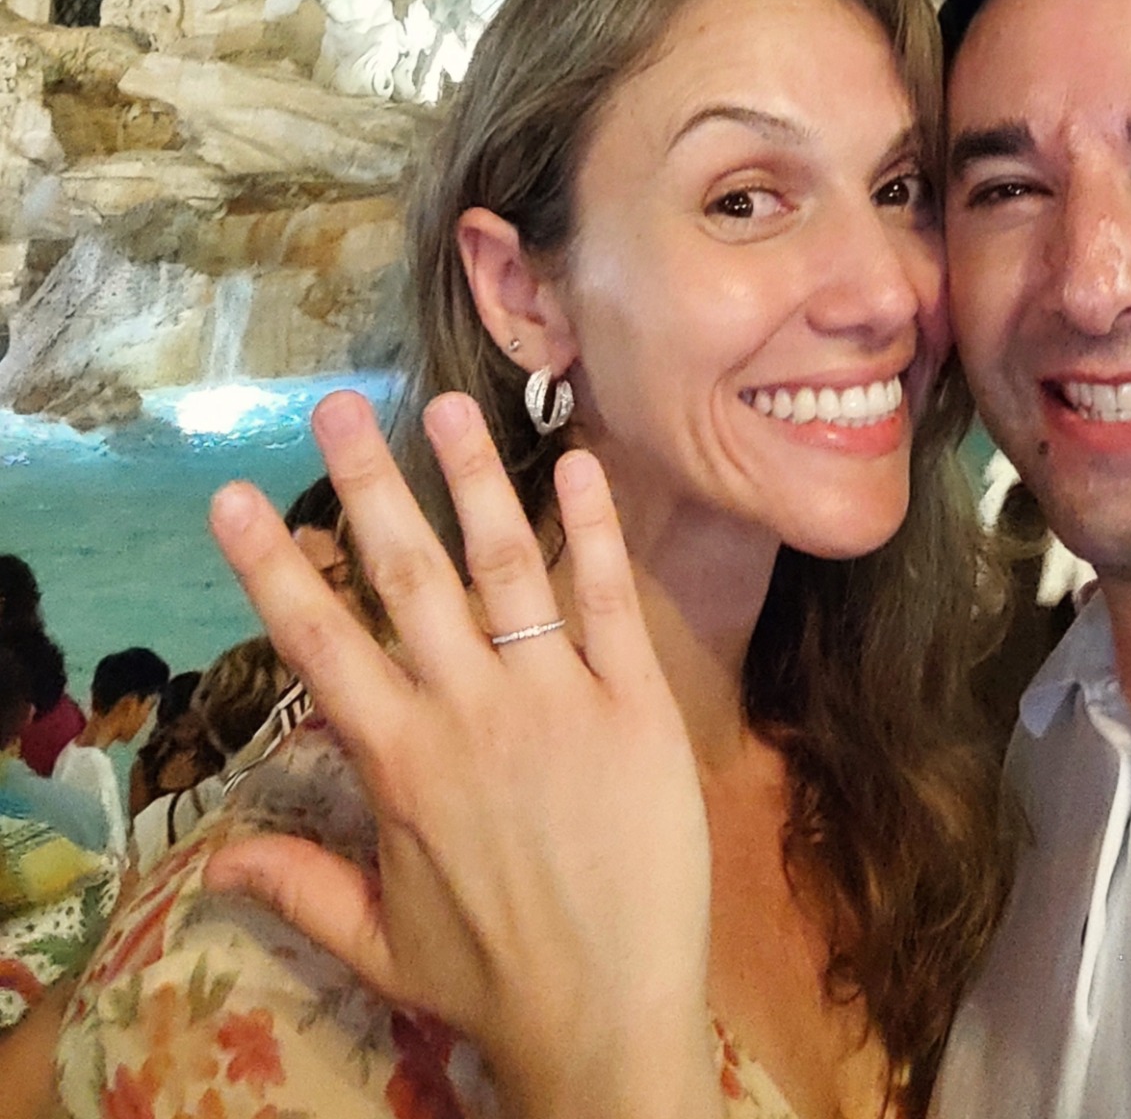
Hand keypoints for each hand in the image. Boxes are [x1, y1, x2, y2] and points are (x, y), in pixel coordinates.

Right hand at [203, 390, 721, 1118]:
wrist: (610, 1009)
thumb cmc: (492, 975)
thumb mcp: (377, 939)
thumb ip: (300, 884)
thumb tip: (211, 859)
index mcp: (398, 760)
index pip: (319, 640)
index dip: (271, 563)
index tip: (231, 494)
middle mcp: (468, 709)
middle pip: (407, 575)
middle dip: (366, 483)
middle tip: (337, 407)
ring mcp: (555, 696)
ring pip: (506, 565)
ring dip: (473, 479)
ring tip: (445, 407)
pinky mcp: (632, 698)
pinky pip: (608, 599)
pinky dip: (594, 528)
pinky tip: (578, 464)